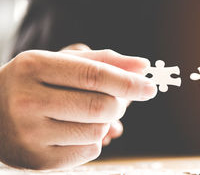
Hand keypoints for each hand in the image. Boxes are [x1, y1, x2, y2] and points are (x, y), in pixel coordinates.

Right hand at [0, 48, 156, 169]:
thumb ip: (104, 61)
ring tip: (88, 114)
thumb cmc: (37, 83)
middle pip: (100, 106)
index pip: (94, 75)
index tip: (151, 87)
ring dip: (106, 122)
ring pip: (98, 131)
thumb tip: (143, 66)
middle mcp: (27, 100)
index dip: (128, 82)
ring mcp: (29, 133)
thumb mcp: (61, 63)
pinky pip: (89, 152)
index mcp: (35, 66)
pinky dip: (93, 140)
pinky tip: (75, 130)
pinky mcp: (36, 160)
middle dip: (119, 104)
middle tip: (116, 101)